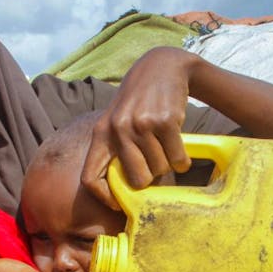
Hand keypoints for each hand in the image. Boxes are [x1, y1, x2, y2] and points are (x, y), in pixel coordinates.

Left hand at [83, 47, 195, 208]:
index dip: (104, 198)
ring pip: (159, 169)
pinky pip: (178, 159)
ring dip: (167, 165)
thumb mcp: (117, 121)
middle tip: (155, 166)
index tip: (119, 204)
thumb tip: (127, 193)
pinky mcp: (165, 121)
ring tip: (165, 146)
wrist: (162, 67)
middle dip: (150, 179)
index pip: (90, 178)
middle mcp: (118, 129)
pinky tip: (179, 147)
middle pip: (136, 180)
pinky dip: (182, 160)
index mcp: (101, 133)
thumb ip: (116, 150)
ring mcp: (142, 124)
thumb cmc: (139, 102)